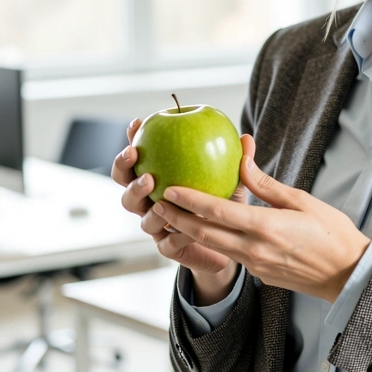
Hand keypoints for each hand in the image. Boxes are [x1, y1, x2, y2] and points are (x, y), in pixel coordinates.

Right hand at [111, 119, 243, 301]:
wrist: (228, 241)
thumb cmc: (224, 202)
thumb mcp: (232, 179)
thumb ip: (235, 161)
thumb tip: (246, 138)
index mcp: (159, 178)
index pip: (138, 156)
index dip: (132, 140)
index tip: (138, 124)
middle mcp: (151, 201)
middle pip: (126, 186)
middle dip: (126, 172)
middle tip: (140, 162)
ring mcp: (157, 225)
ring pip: (142, 217)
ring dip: (150, 208)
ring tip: (160, 201)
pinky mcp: (168, 247)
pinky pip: (167, 242)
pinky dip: (176, 235)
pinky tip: (186, 231)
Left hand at [156, 133, 371, 303]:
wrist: (348, 275)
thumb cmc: (331, 233)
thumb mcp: (301, 200)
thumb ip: (266, 184)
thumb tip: (243, 159)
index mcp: (265, 227)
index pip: (217, 211)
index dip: (189, 200)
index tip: (169, 188)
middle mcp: (255, 248)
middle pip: (205, 233)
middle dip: (177, 217)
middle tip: (156, 202)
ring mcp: (255, 265)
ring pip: (214, 246)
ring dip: (190, 231)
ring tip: (171, 216)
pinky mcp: (260, 274)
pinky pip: (230, 255)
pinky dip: (212, 241)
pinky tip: (206, 230)